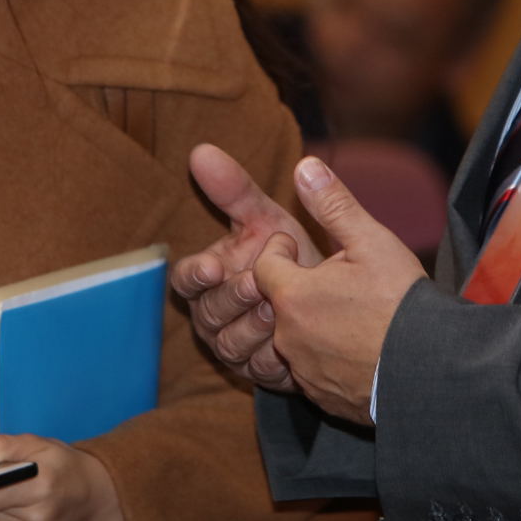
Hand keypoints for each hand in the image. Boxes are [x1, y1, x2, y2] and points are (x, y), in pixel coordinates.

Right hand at [170, 143, 322, 392]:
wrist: (337, 296)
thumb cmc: (291, 251)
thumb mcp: (266, 216)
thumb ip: (234, 189)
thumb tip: (200, 149)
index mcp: (209, 277)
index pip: (184, 281)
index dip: (193, 275)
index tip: (213, 266)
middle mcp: (214, 314)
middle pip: (207, 314)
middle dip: (232, 299)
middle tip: (258, 284)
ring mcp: (234, 345)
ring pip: (229, 345)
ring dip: (252, 327)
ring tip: (278, 309)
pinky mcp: (259, 371)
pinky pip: (257, 370)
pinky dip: (271, 356)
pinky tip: (290, 344)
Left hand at [254, 156, 427, 424]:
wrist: (434, 370)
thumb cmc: (403, 303)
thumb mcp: (372, 241)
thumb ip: (333, 204)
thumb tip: (303, 165)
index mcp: (293, 296)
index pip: (264, 265)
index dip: (283, 251)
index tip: (304, 249)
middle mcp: (288, 339)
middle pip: (278, 305)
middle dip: (299, 289)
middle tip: (334, 281)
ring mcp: (304, 374)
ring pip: (296, 340)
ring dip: (313, 325)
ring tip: (350, 314)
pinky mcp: (324, 399)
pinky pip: (313, 373)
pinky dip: (327, 359)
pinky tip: (358, 349)